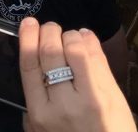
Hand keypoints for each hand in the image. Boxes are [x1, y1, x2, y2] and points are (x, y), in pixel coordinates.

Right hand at [19, 19, 135, 131]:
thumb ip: (34, 110)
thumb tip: (34, 74)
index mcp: (41, 115)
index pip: (29, 66)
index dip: (27, 39)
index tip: (27, 23)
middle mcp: (62, 103)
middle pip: (50, 52)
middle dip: (48, 31)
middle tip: (49, 27)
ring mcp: (89, 96)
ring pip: (74, 48)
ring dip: (69, 35)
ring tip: (68, 35)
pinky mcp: (111, 92)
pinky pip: (97, 56)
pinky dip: (88, 39)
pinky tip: (84, 37)